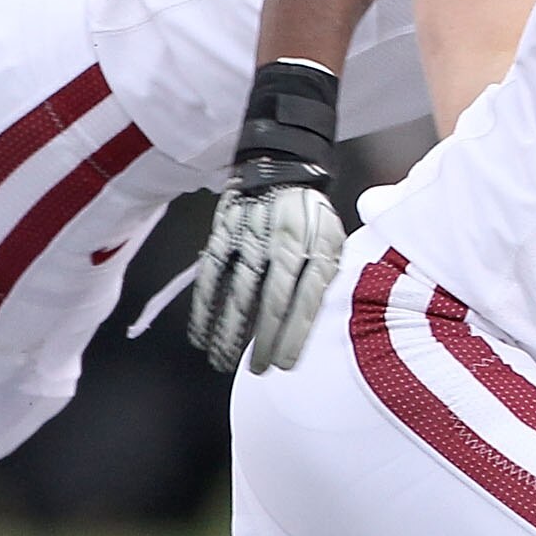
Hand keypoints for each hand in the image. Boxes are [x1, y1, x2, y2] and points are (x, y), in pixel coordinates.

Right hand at [190, 57, 346, 374]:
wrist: (281, 165)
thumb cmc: (312, 214)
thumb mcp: (334, 238)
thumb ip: (325, 275)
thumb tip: (317, 322)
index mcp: (316, 246)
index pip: (305, 301)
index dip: (294, 337)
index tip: (284, 366)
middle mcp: (283, 244)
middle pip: (271, 303)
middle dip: (262, 342)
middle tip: (256, 371)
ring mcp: (251, 238)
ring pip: (237, 294)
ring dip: (228, 332)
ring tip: (223, 360)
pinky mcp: (224, 233)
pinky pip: (211, 276)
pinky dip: (204, 308)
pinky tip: (200, 334)